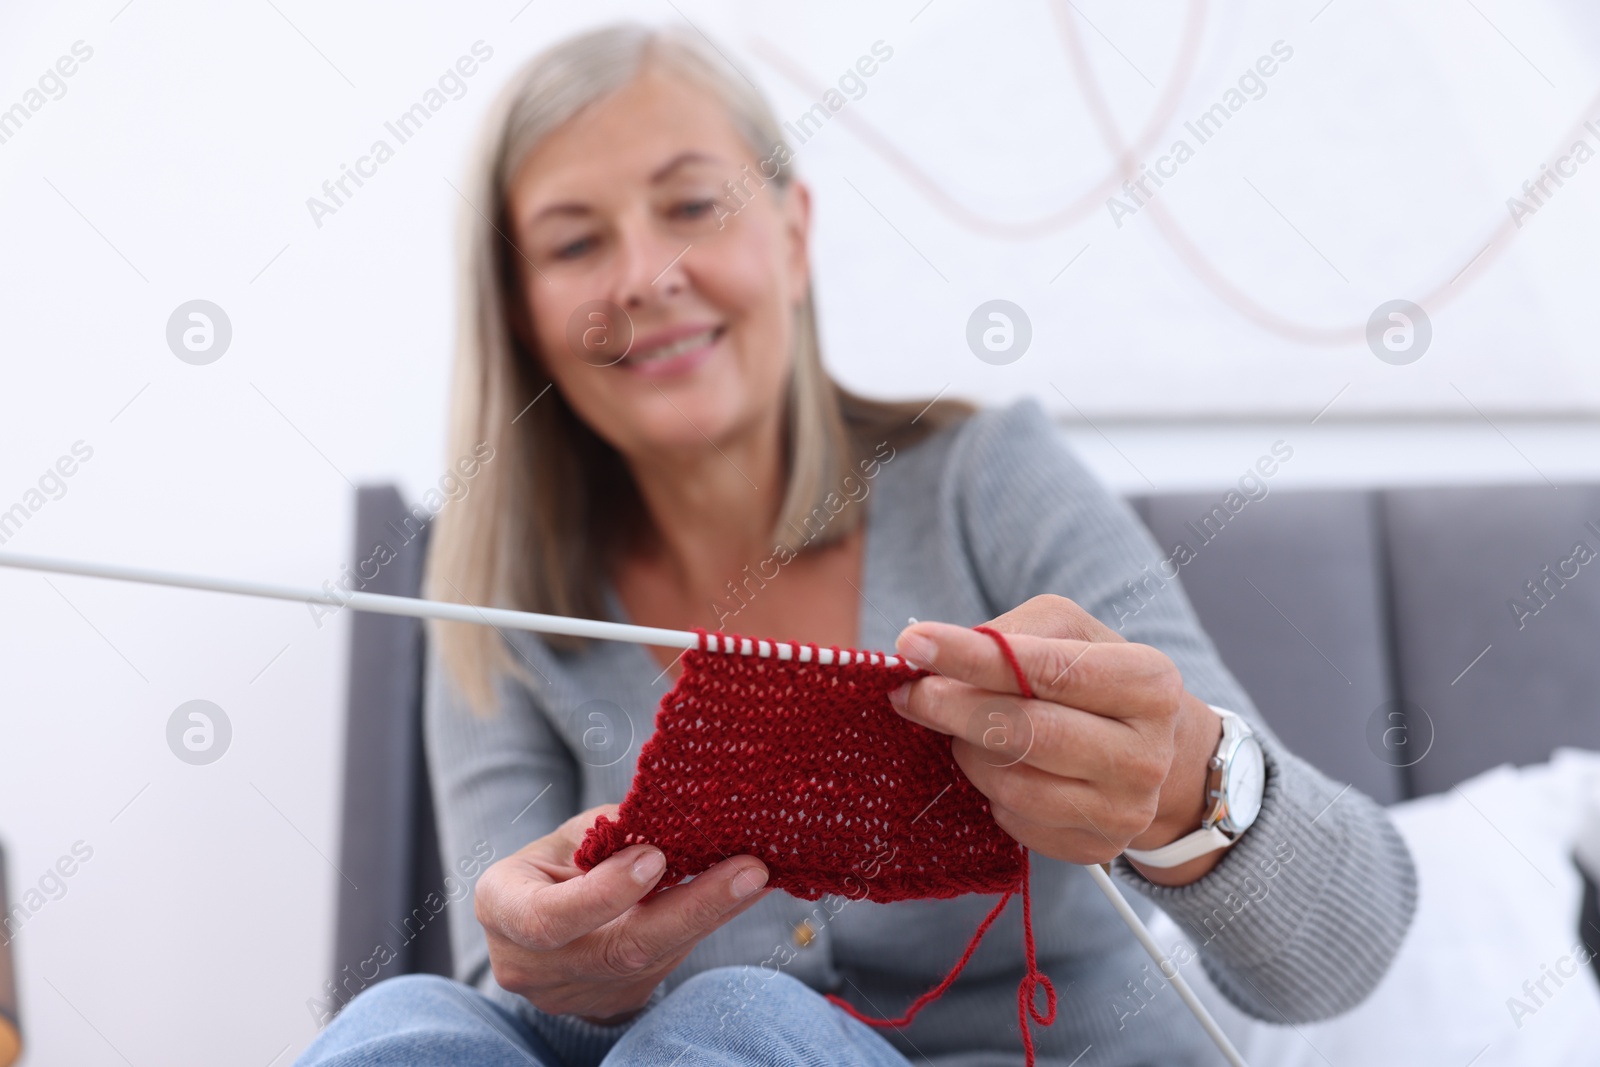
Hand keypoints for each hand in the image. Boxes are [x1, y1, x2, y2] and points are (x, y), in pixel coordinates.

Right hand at [475, 805, 771, 1023]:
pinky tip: (740, 894)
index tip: (657, 858)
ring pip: (653, 960)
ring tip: (758, 876)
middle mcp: (528, 965)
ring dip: (711, 915)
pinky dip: (704, 925)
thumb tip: (681, 820)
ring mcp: (570, 995)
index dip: (604, 894)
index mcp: (502, 908)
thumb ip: (611, 834)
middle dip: (691, 908)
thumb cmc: (559, 862)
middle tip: (749, 871)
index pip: (549, 918)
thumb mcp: (568, 837)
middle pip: (618, 950)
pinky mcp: (611, 1004)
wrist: (545, 918)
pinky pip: (666, 964)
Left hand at [888, 595, 1226, 885]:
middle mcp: (1145, 755)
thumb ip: (1010, 635)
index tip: (913, 643)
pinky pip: (1013, 819)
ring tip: (962, 728)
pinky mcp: (1094, 848)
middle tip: (910, 692)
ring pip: (1011, 782)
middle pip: (1027, 732)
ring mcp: (1123, 811)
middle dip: (954, 708)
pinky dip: (988, 788)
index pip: (1048, 669)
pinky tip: (994, 765)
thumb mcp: (1069, 634)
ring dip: (968, 750)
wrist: (1153, 752)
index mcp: (1149, 685)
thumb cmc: (1095, 679)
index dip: (973, 657)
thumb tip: (936, 660)